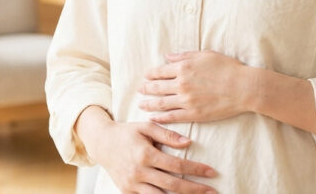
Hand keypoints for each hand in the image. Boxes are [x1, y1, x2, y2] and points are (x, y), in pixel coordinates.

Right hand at [75, 106, 217, 193]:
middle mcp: (139, 171)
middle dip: (195, 189)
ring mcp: (132, 184)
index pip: (176, 165)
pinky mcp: (127, 191)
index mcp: (145, 154)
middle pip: (172, 185)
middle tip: (213, 191)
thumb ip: (167, 134)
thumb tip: (189, 143)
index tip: (212, 172)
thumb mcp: (146, 127)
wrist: (102, 143)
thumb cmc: (127, 133)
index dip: (196, 169)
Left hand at [139, 50, 252, 123]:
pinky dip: (160, 117)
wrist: (243, 87)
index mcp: (183, 68)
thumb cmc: (227, 68)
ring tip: (141, 104)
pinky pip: (172, 117)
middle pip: (157, 87)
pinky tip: (153, 117)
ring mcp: (186, 100)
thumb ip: (184, 56)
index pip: (159, 71)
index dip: (150, 74)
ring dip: (149, 104)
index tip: (145, 76)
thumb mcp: (205, 55)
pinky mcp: (193, 114)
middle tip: (139, 90)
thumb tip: (168, 56)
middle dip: (145, 89)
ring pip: (161, 103)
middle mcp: (181, 84)